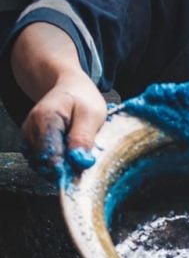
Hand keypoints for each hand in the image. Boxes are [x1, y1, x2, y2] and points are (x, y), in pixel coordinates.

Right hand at [11, 23, 106, 181]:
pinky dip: (56, 165)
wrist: (69, 88)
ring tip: (75, 152)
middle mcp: (31, 128)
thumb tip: (80, 162)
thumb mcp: (91, 114)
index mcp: (46, 118)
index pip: (51, 155)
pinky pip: (42, 164)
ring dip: (61, 168)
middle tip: (82, 159)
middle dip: (65, 169)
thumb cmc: (82, 100)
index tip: (82, 168)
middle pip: (45, 164)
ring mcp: (28, 137)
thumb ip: (84, 138)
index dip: (67, 169)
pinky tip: (67, 153)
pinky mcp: (30, 144)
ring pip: (43, 167)